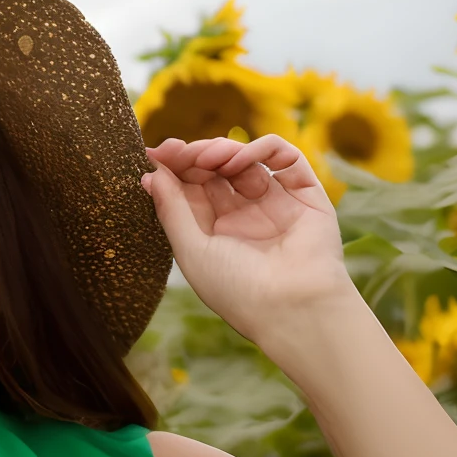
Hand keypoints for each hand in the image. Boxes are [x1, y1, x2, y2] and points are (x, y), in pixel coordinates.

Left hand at [141, 136, 357, 345]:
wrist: (293, 308)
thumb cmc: (237, 289)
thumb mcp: (191, 250)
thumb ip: (171, 209)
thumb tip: (151, 173)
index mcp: (215, 232)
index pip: (191, 188)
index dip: (174, 167)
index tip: (157, 153)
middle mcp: (244, 215)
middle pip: (214, 169)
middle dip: (194, 155)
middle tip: (179, 151)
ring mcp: (274, 202)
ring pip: (245, 159)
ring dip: (222, 150)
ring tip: (209, 159)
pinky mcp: (305, 193)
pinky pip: (286, 157)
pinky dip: (261, 148)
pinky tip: (239, 160)